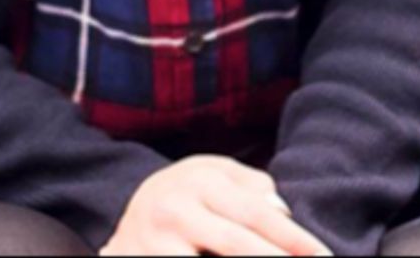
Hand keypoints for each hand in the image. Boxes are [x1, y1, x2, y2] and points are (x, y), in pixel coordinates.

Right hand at [101, 156, 332, 256]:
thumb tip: (284, 211)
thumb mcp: (213, 175)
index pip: (257, 213)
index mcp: (202, 180)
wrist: (125, 217)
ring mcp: (158, 243)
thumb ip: (251, 186)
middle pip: (239, 245)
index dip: (294, 239)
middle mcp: (178, 209)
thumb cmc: (184, 194)